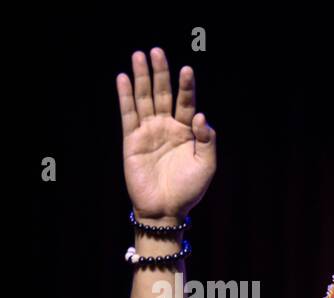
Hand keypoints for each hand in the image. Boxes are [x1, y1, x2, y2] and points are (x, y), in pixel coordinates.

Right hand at [117, 48, 215, 220]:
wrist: (166, 209)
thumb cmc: (189, 189)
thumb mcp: (206, 165)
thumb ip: (207, 140)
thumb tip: (202, 115)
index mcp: (187, 132)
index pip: (187, 103)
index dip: (186, 86)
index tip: (187, 69)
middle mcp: (167, 128)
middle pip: (163, 94)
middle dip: (161, 73)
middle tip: (157, 51)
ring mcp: (149, 132)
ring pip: (144, 99)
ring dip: (142, 77)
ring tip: (139, 55)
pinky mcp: (132, 140)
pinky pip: (128, 114)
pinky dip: (126, 96)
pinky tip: (124, 78)